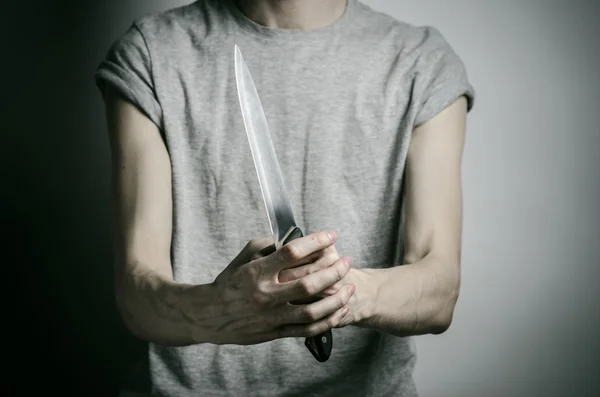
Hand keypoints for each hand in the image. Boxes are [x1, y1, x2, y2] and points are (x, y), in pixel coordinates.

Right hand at [207, 231, 355, 344]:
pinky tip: (341, 310)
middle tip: (347, 261)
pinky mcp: (275, 332)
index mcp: (257, 272)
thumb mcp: (243, 258)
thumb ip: (267, 246)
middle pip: (309, 283)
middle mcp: (266, 294)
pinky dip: (328, 320)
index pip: (292, 252)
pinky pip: (307, 329)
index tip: (331, 235)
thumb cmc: (229, 283)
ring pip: (313, 310)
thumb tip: (293, 237)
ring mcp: (271, 316)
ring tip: (350, 287)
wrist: (210, 315)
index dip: (316, 241)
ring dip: (337, 299)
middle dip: (334, 271)